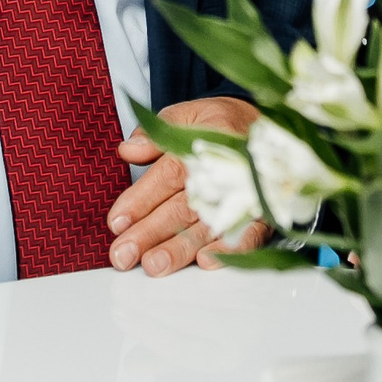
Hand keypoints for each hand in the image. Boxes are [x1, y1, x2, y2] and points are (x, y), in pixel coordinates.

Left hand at [112, 98, 265, 275]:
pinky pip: (248, 234)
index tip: (116, 222)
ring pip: (206, 227)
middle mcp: (221, 174)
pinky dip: (230, 249)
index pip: (166, 176)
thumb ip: (156, 134)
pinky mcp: (261, 214)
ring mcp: (242, 197)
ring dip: (180, 249)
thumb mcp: (186, 115)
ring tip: (155, 265)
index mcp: (199, 147)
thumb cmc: (218, 125)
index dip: (140, 199)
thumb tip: (128, 150)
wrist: (266, 125)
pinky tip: (206, 261)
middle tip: (123, 254)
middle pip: (181, 208)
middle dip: (150, 233)